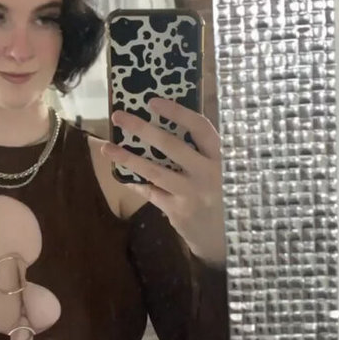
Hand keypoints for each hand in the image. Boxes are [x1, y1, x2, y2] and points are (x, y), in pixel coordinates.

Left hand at [101, 97, 225, 267]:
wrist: (232, 238)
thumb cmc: (226, 195)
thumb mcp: (226, 171)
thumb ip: (205, 153)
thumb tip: (168, 126)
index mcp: (221, 157)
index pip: (199, 128)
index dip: (177, 112)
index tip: (153, 101)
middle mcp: (208, 173)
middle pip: (170, 145)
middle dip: (141, 128)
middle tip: (118, 116)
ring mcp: (192, 194)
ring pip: (154, 171)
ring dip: (128, 158)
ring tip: (107, 148)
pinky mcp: (179, 211)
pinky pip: (151, 193)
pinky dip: (136, 183)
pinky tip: (123, 176)